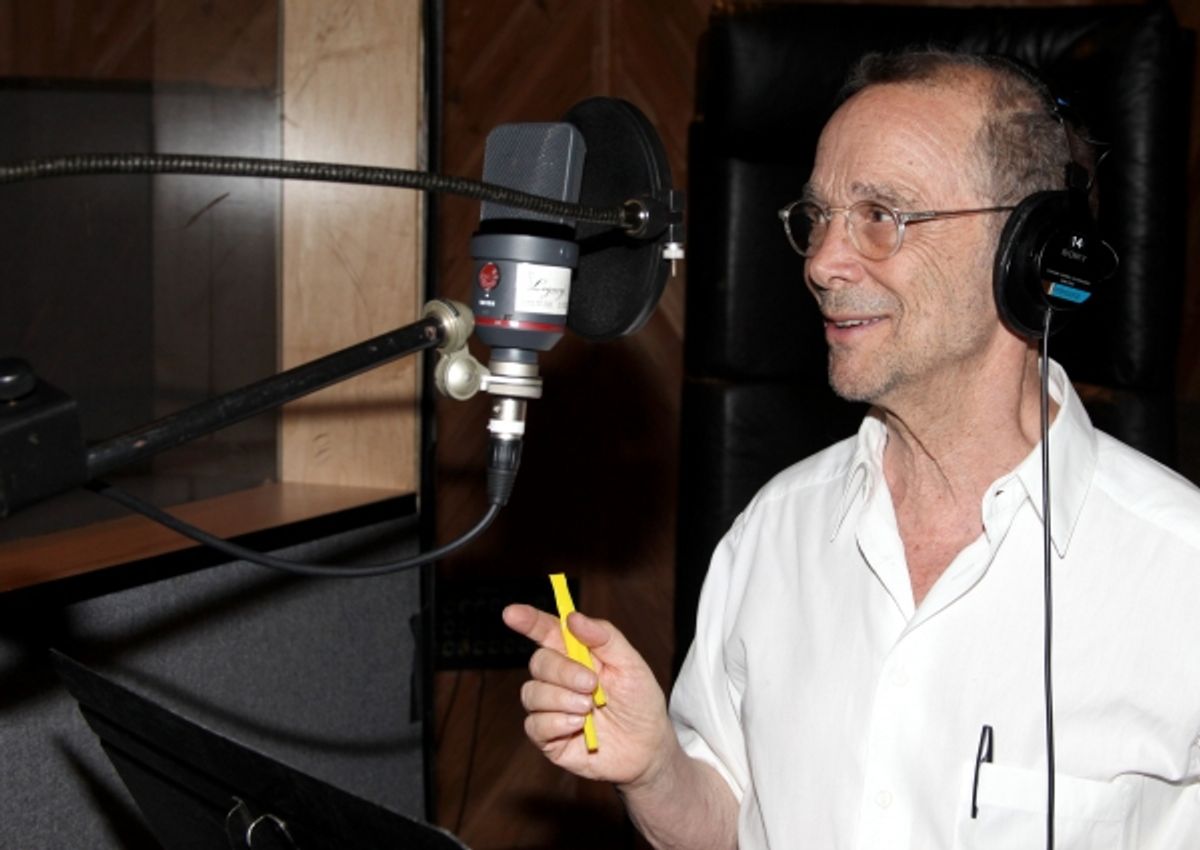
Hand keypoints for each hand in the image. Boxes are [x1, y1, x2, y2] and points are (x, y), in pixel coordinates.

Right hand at [502, 603, 675, 786]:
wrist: (647, 750)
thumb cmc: (640, 703)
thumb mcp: (631, 665)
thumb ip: (604, 637)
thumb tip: (572, 617)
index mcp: (577, 654)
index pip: (546, 631)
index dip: (528, 620)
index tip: (512, 613)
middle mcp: (559, 678)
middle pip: (539, 662)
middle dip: (563, 671)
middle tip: (591, 684)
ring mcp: (551, 707)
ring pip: (532, 693)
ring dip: (562, 699)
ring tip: (589, 708)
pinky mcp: (547, 737)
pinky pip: (534, 724)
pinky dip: (556, 723)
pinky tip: (578, 726)